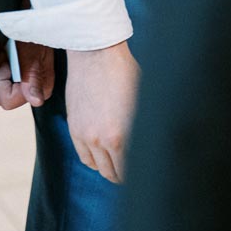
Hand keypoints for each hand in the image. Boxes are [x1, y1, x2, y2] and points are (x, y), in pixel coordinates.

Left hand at [0, 40, 54, 109]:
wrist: (37, 21)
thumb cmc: (36, 34)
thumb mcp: (33, 54)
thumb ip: (33, 77)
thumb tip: (37, 101)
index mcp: (39, 90)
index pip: (7, 100)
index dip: (0, 81)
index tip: (7, 62)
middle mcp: (31, 91)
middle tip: (3, 53)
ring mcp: (24, 84)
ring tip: (4, 50)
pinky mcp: (17, 77)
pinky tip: (3, 51)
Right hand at [65, 42, 138, 183]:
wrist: (95, 54)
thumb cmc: (125, 73)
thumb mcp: (143, 102)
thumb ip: (145, 128)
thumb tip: (155, 146)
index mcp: (122, 136)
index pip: (132, 171)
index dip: (141, 175)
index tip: (147, 173)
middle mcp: (102, 140)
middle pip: (114, 174)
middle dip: (126, 176)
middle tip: (135, 172)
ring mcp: (86, 135)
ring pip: (99, 168)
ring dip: (110, 169)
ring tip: (120, 164)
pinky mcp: (74, 128)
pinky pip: (84, 156)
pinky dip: (94, 160)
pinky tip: (104, 155)